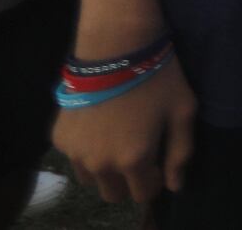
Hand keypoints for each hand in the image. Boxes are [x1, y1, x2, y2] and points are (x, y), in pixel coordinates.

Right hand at [55, 55, 197, 205]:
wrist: (114, 47)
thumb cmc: (156, 77)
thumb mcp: (182, 111)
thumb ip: (181, 153)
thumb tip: (175, 186)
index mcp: (133, 160)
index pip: (143, 195)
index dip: (154, 182)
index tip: (159, 164)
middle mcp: (100, 164)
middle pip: (113, 193)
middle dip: (128, 181)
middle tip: (138, 153)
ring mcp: (75, 152)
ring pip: (91, 179)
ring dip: (104, 169)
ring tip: (117, 138)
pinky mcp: (59, 138)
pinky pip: (75, 157)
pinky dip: (86, 149)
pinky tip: (99, 123)